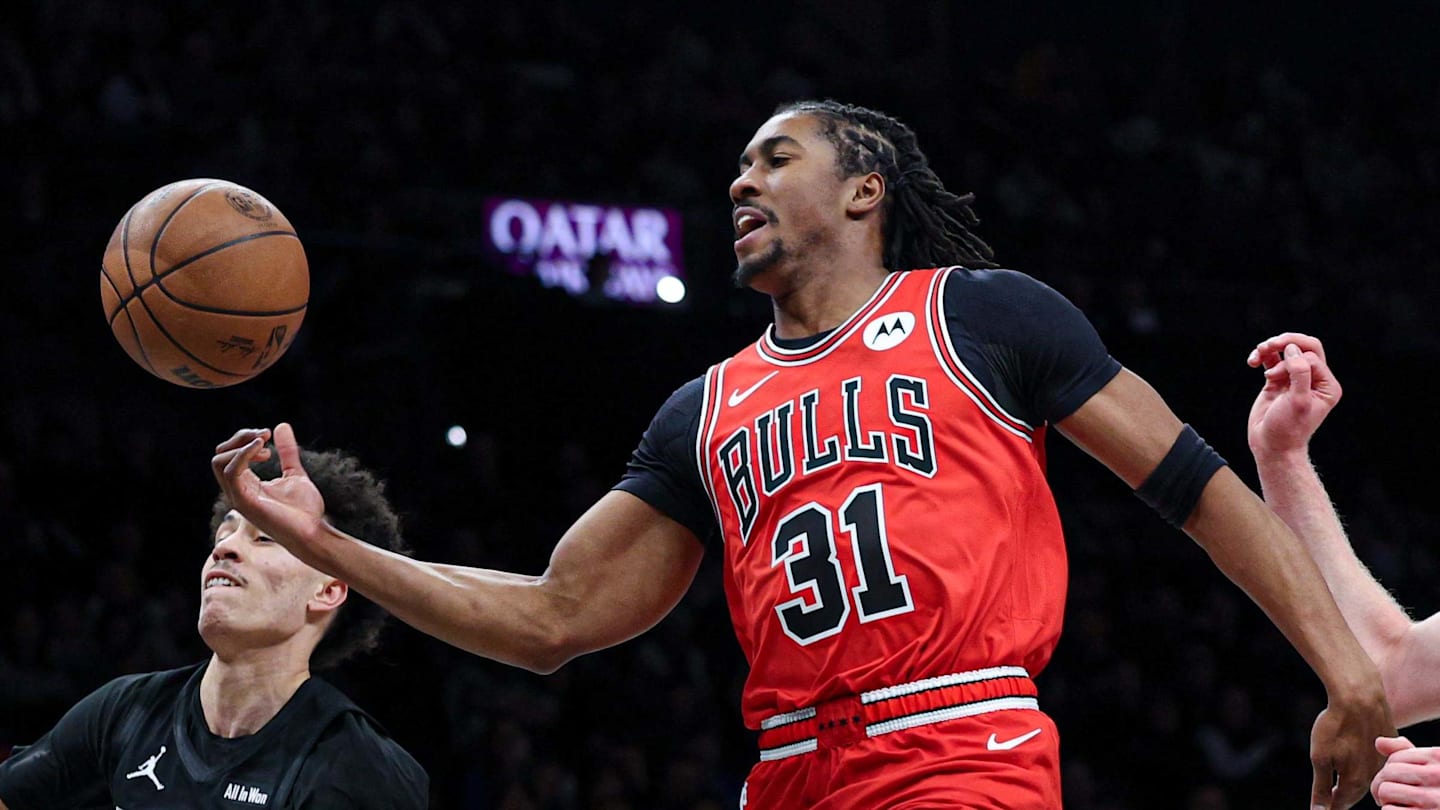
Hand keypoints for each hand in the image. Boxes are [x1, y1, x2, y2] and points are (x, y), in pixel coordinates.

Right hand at [211, 423, 325, 551]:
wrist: (312, 533)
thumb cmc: (304, 510)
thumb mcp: (294, 473)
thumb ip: (286, 452)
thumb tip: (281, 426)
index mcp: (246, 483)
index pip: (228, 455)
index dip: (245, 439)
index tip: (268, 436)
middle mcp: (237, 490)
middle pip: (220, 455)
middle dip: (240, 438)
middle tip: (264, 435)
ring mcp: (238, 496)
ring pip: (219, 462)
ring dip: (241, 444)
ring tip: (264, 443)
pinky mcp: (244, 502)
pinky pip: (231, 472)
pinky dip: (244, 455)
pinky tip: (263, 448)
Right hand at [1246, 332, 1340, 460]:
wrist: (1271, 446)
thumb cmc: (1287, 429)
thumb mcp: (1298, 401)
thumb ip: (1299, 373)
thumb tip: (1292, 349)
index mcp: (1326, 385)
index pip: (1312, 357)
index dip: (1292, 361)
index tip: (1274, 377)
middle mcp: (1313, 380)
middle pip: (1304, 347)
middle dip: (1285, 343)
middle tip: (1268, 345)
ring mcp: (1294, 379)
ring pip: (1286, 351)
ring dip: (1270, 349)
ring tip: (1257, 354)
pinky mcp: (1277, 381)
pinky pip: (1271, 360)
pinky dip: (1261, 357)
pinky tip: (1252, 362)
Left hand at [1311, 689, 1394, 808]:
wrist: (1359, 697)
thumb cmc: (1335, 726)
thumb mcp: (1320, 758)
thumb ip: (1320, 788)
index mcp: (1356, 781)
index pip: (1340, 804)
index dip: (1329, 807)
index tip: (1322, 808)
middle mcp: (1374, 774)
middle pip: (1354, 793)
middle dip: (1341, 797)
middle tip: (1330, 798)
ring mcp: (1383, 759)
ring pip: (1366, 778)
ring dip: (1353, 782)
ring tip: (1341, 783)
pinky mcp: (1388, 744)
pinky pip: (1375, 761)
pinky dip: (1364, 765)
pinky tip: (1356, 759)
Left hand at [1371, 737, 1439, 808]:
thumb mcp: (1433, 768)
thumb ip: (1408, 754)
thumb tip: (1379, 742)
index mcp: (1439, 756)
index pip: (1396, 758)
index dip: (1390, 772)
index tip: (1400, 783)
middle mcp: (1438, 775)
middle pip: (1388, 773)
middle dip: (1383, 785)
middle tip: (1393, 796)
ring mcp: (1434, 798)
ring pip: (1385, 791)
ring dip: (1387, 801)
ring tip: (1401, 805)